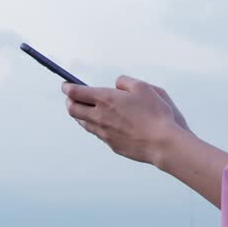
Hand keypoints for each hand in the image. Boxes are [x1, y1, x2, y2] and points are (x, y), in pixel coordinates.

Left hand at [64, 75, 188, 164]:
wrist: (162, 143)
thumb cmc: (155, 113)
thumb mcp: (143, 87)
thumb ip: (125, 82)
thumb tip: (116, 85)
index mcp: (105, 99)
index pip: (76, 92)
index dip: (67, 87)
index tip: (66, 85)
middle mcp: (99, 116)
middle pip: (72, 109)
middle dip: (69, 101)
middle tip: (71, 97)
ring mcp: (104, 132)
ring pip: (82, 123)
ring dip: (80, 114)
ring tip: (85, 109)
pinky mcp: (111, 144)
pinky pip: (96, 133)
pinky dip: (94, 125)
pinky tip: (102, 122)